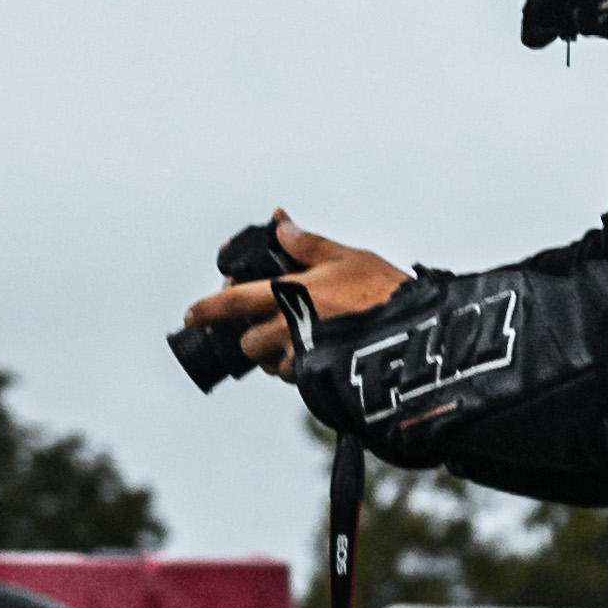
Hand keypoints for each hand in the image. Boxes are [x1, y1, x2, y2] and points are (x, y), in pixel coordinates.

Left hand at [182, 214, 410, 377]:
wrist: (416, 337)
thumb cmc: (385, 292)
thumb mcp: (348, 256)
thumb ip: (308, 244)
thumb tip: (281, 224)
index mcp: (287, 294)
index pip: (231, 303)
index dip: (206, 310)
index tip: (191, 315)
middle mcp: (287, 331)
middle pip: (248, 343)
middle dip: (254, 335)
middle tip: (273, 323)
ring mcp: (302, 360)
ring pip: (272, 365)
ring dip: (278, 355)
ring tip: (303, 339)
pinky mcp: (319, 382)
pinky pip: (298, 379)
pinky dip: (301, 368)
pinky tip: (322, 354)